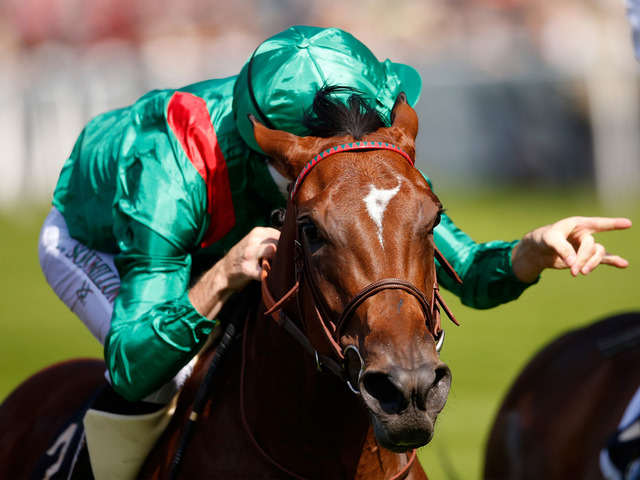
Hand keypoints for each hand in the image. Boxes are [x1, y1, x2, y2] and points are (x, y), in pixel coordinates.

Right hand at [189, 227, 279, 318]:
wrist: (223, 272)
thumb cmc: (244, 257)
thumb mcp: (254, 242)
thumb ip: (269, 240)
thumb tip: (291, 243)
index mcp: (257, 232)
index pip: (281, 234)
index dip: (286, 245)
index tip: (285, 253)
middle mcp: (253, 240)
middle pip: (279, 242)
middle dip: (283, 253)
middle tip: (281, 262)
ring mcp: (249, 254)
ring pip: (273, 252)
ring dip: (277, 261)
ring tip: (273, 267)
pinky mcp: (248, 269)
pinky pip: (266, 272)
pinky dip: (270, 275)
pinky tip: (267, 276)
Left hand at [511, 216, 630, 282]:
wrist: (537, 250)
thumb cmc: (543, 238)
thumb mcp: (549, 239)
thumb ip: (562, 248)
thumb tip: (574, 262)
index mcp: (578, 224)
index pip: (598, 223)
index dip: (612, 224)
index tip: (628, 224)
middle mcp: (585, 234)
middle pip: (592, 247)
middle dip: (584, 259)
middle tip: (574, 270)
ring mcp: (585, 246)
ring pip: (597, 255)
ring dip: (591, 264)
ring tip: (581, 273)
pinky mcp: (584, 257)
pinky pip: (602, 259)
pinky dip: (613, 262)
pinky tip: (623, 264)